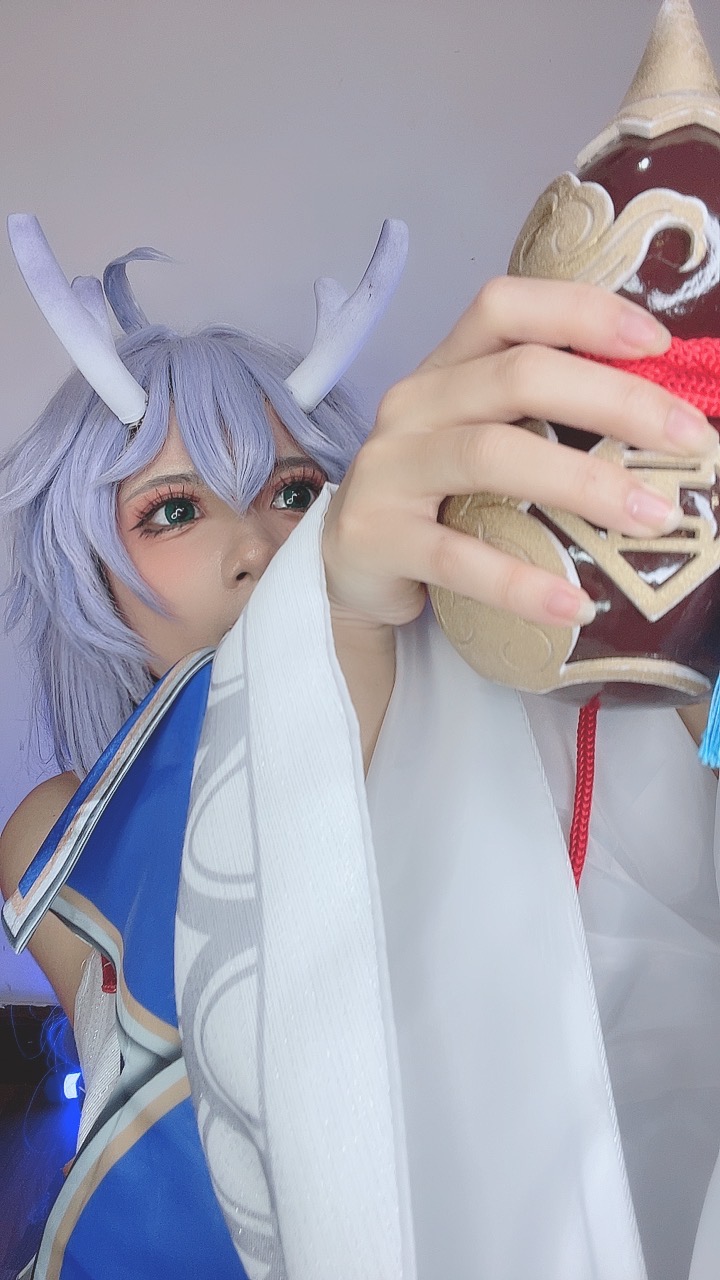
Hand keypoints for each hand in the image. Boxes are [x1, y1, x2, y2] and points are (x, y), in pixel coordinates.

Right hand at [322, 276, 716, 630]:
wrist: (346, 568)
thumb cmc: (434, 499)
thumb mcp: (479, 440)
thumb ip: (542, 419)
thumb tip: (663, 420)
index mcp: (443, 369)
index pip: (505, 309)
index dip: (581, 313)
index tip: (657, 345)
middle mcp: (412, 405)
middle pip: (517, 376)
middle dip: (615, 402)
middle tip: (692, 440)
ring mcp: (388, 470)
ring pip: (491, 455)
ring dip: (583, 483)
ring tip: (655, 518)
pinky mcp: (376, 537)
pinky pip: (455, 557)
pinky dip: (520, 582)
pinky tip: (574, 605)